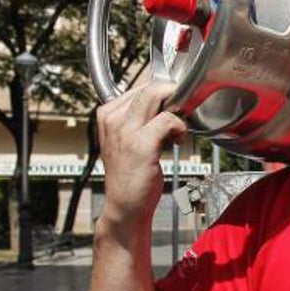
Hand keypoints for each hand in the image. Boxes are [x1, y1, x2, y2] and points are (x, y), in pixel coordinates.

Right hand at [97, 83, 187, 228]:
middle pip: (151, 87)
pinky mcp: (140, 144)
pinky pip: (169, 119)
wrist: (125, 205)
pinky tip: (178, 140)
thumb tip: (170, 98)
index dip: (164, 93)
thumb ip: (143, 117)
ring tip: (177, 130)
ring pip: (158, 96)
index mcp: (108, 113)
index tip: (174, 108)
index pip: (141, 85)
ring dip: (177, 111)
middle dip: (174, 98)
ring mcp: (124, 130)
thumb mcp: (130, 138)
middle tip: (181, 116)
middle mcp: (113, 118)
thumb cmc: (133, 173)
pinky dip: (180, 127)